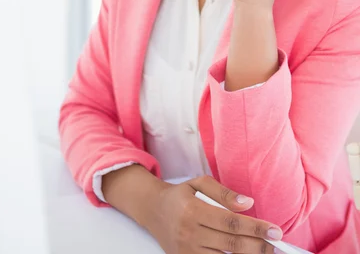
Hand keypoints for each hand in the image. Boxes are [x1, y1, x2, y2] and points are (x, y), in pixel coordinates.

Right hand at [144, 175, 281, 253]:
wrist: (153, 211)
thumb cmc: (181, 195)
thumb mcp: (199, 183)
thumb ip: (224, 193)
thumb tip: (248, 203)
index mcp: (193, 209)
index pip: (230, 222)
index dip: (255, 228)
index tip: (275, 230)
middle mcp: (189, 232)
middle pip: (231, 245)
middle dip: (258, 247)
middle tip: (277, 246)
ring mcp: (186, 251)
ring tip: (265, 253)